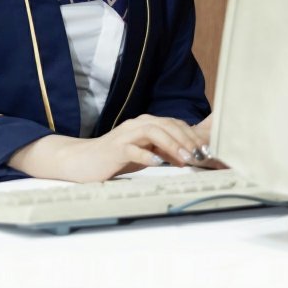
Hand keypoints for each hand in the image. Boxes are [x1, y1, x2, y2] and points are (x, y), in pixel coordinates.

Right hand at [9, 114, 216, 182]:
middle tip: (200, 155)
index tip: (205, 150)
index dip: (191, 135)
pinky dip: (146, 155)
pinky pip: (132, 149)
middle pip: (167, 125)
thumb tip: (187, 157)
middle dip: (186, 139)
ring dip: (171, 145)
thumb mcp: (142, 153)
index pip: (174, 124)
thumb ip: (162, 152)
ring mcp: (125, 135)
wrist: (81, 160)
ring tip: (184, 159)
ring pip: (153, 132)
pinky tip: (157, 164)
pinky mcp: (114, 148)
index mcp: (145, 124)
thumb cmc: (114, 158)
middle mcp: (137, 125)